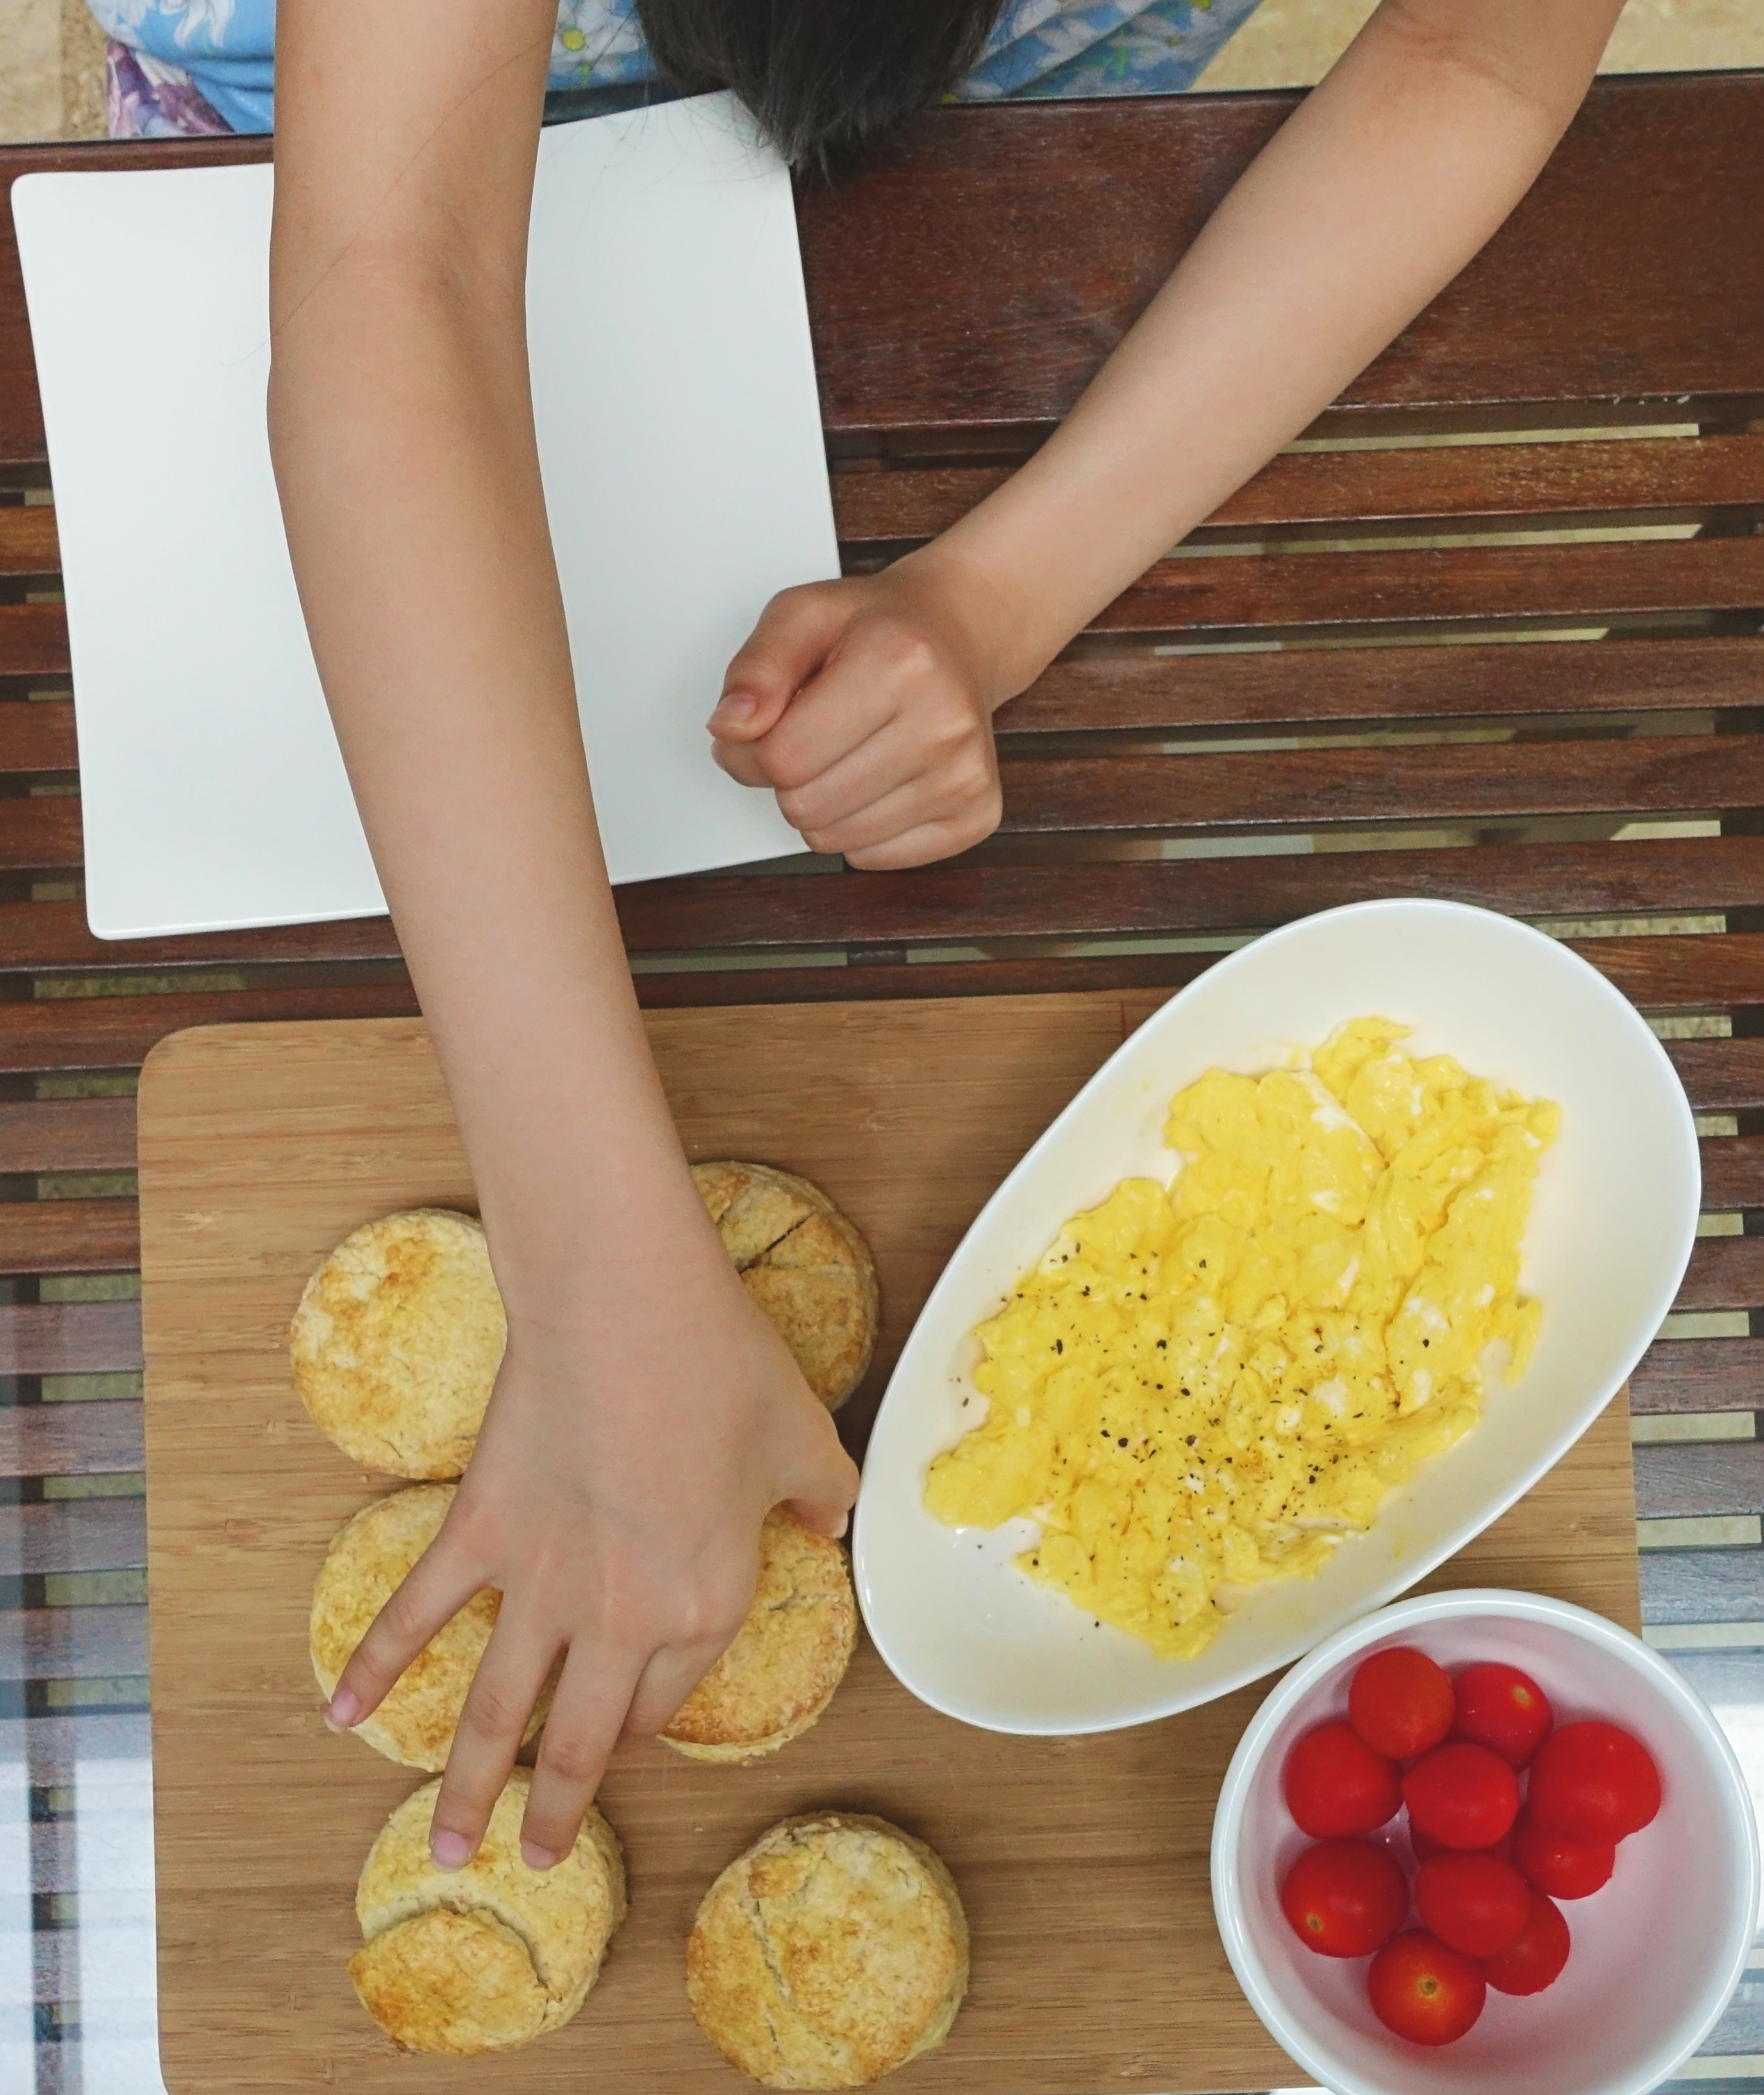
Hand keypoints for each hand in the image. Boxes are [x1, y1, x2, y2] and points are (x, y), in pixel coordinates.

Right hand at [324, 1207, 858, 1870]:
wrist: (628, 1309)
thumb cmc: (725, 1368)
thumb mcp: (805, 1437)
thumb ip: (824, 1494)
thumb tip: (834, 1521)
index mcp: (705, 1606)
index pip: (671, 1696)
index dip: (646, 1724)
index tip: (625, 1743)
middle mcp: (620, 1618)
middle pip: (580, 1740)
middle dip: (555, 1811)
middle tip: (537, 1857)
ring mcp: (539, 1584)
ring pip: (494, 1712)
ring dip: (465, 1789)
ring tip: (446, 1849)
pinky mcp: (477, 1534)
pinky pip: (417, 1616)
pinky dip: (373, 1669)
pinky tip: (340, 1716)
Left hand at [707, 554, 1012, 869]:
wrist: (958, 635)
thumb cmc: (877, 629)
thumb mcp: (801, 615)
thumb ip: (755, 668)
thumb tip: (730, 728)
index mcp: (899, 662)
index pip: (782, 758)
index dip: (752, 749)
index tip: (768, 724)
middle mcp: (944, 723)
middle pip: (805, 806)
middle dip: (789, 779)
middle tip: (810, 737)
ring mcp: (964, 777)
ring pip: (836, 841)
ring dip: (823, 805)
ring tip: (848, 752)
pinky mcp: (974, 816)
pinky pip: (875, 858)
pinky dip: (860, 828)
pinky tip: (879, 778)